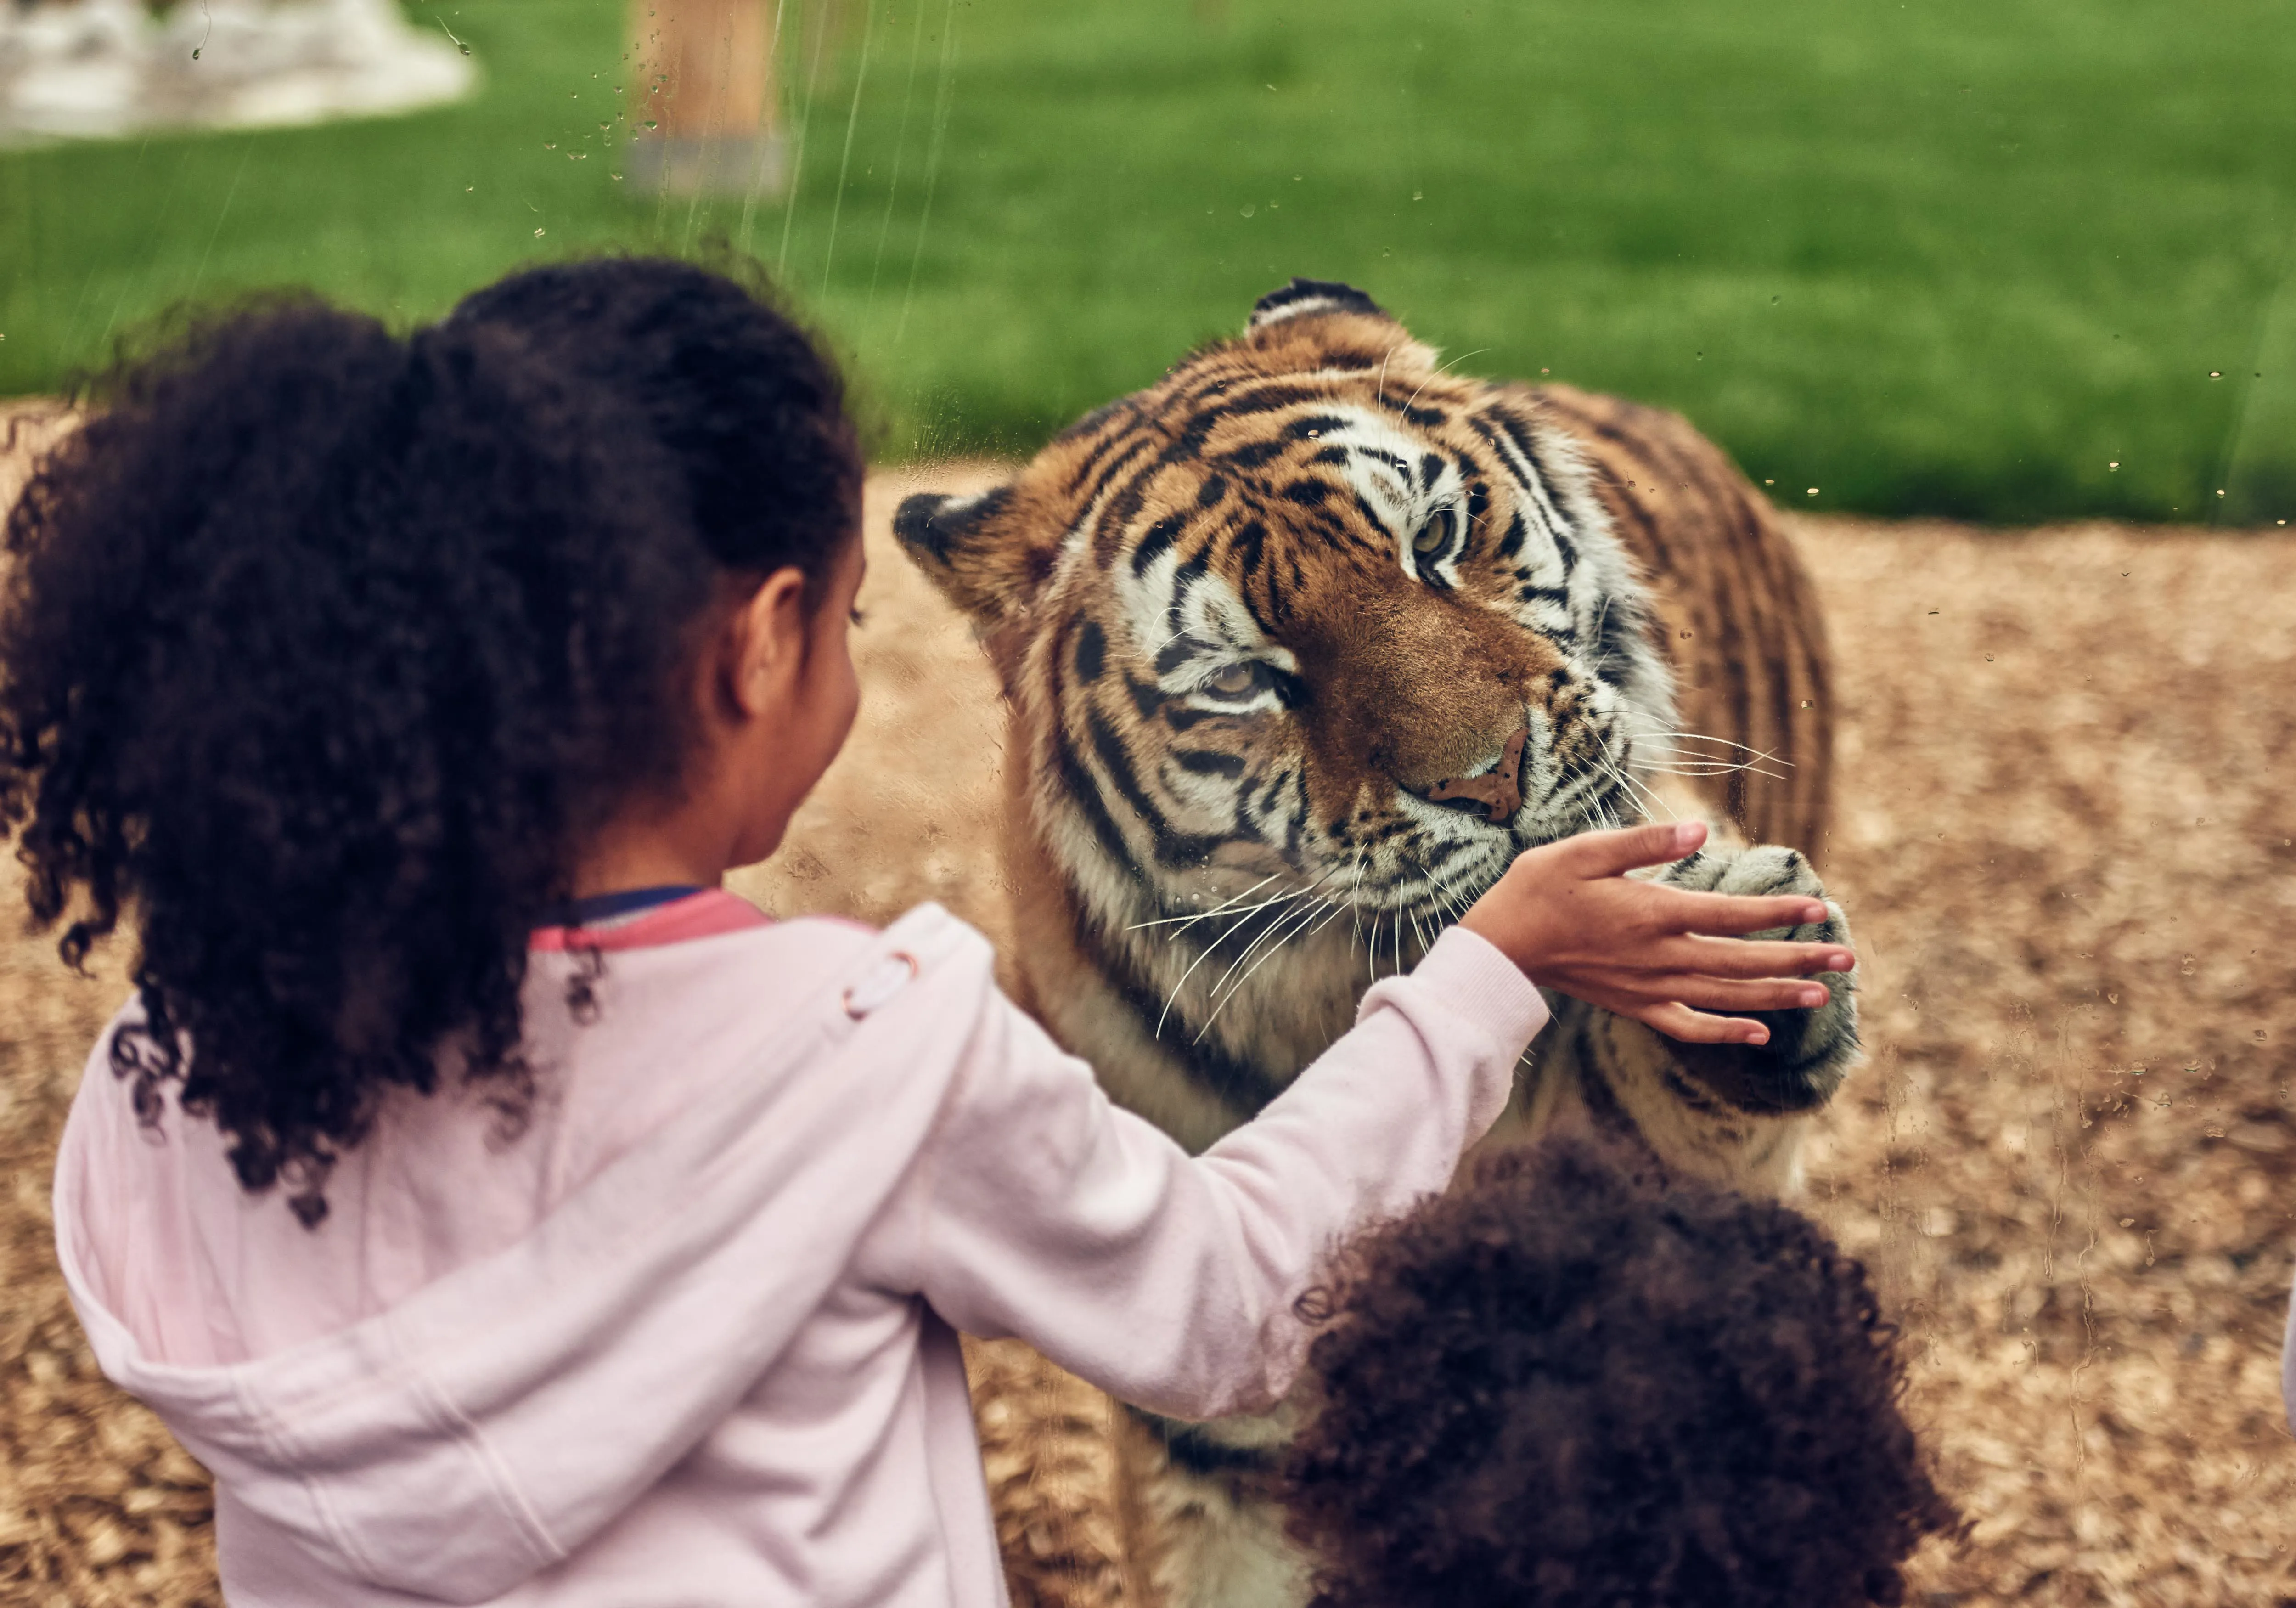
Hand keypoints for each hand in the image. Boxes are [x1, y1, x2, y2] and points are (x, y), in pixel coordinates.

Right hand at [1459, 820, 1855, 1045]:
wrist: (1501, 945)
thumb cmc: (1540, 888)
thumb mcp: (1586, 851)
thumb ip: (1646, 844)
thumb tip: (1700, 831)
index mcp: (1653, 914)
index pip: (1731, 914)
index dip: (1779, 913)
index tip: (1821, 910)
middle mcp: (1660, 957)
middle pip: (1742, 960)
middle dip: (1798, 959)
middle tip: (1847, 958)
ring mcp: (1650, 988)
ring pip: (1728, 996)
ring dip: (1778, 995)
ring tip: (1822, 995)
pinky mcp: (1636, 1006)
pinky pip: (1690, 1026)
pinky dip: (1727, 1031)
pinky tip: (1760, 1032)